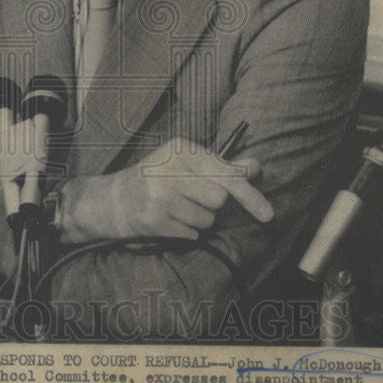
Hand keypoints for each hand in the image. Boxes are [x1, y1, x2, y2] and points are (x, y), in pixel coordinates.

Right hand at [61, 137, 271, 242]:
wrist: (113, 200)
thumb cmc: (157, 179)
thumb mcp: (188, 165)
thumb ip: (223, 166)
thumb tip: (256, 165)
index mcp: (180, 148)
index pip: (224, 174)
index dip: (249, 195)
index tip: (268, 214)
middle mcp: (169, 168)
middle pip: (219, 199)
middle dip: (210, 204)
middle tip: (189, 197)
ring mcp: (159, 195)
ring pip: (207, 219)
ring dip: (198, 219)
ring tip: (176, 209)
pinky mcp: (154, 220)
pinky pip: (192, 233)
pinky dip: (186, 231)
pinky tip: (168, 220)